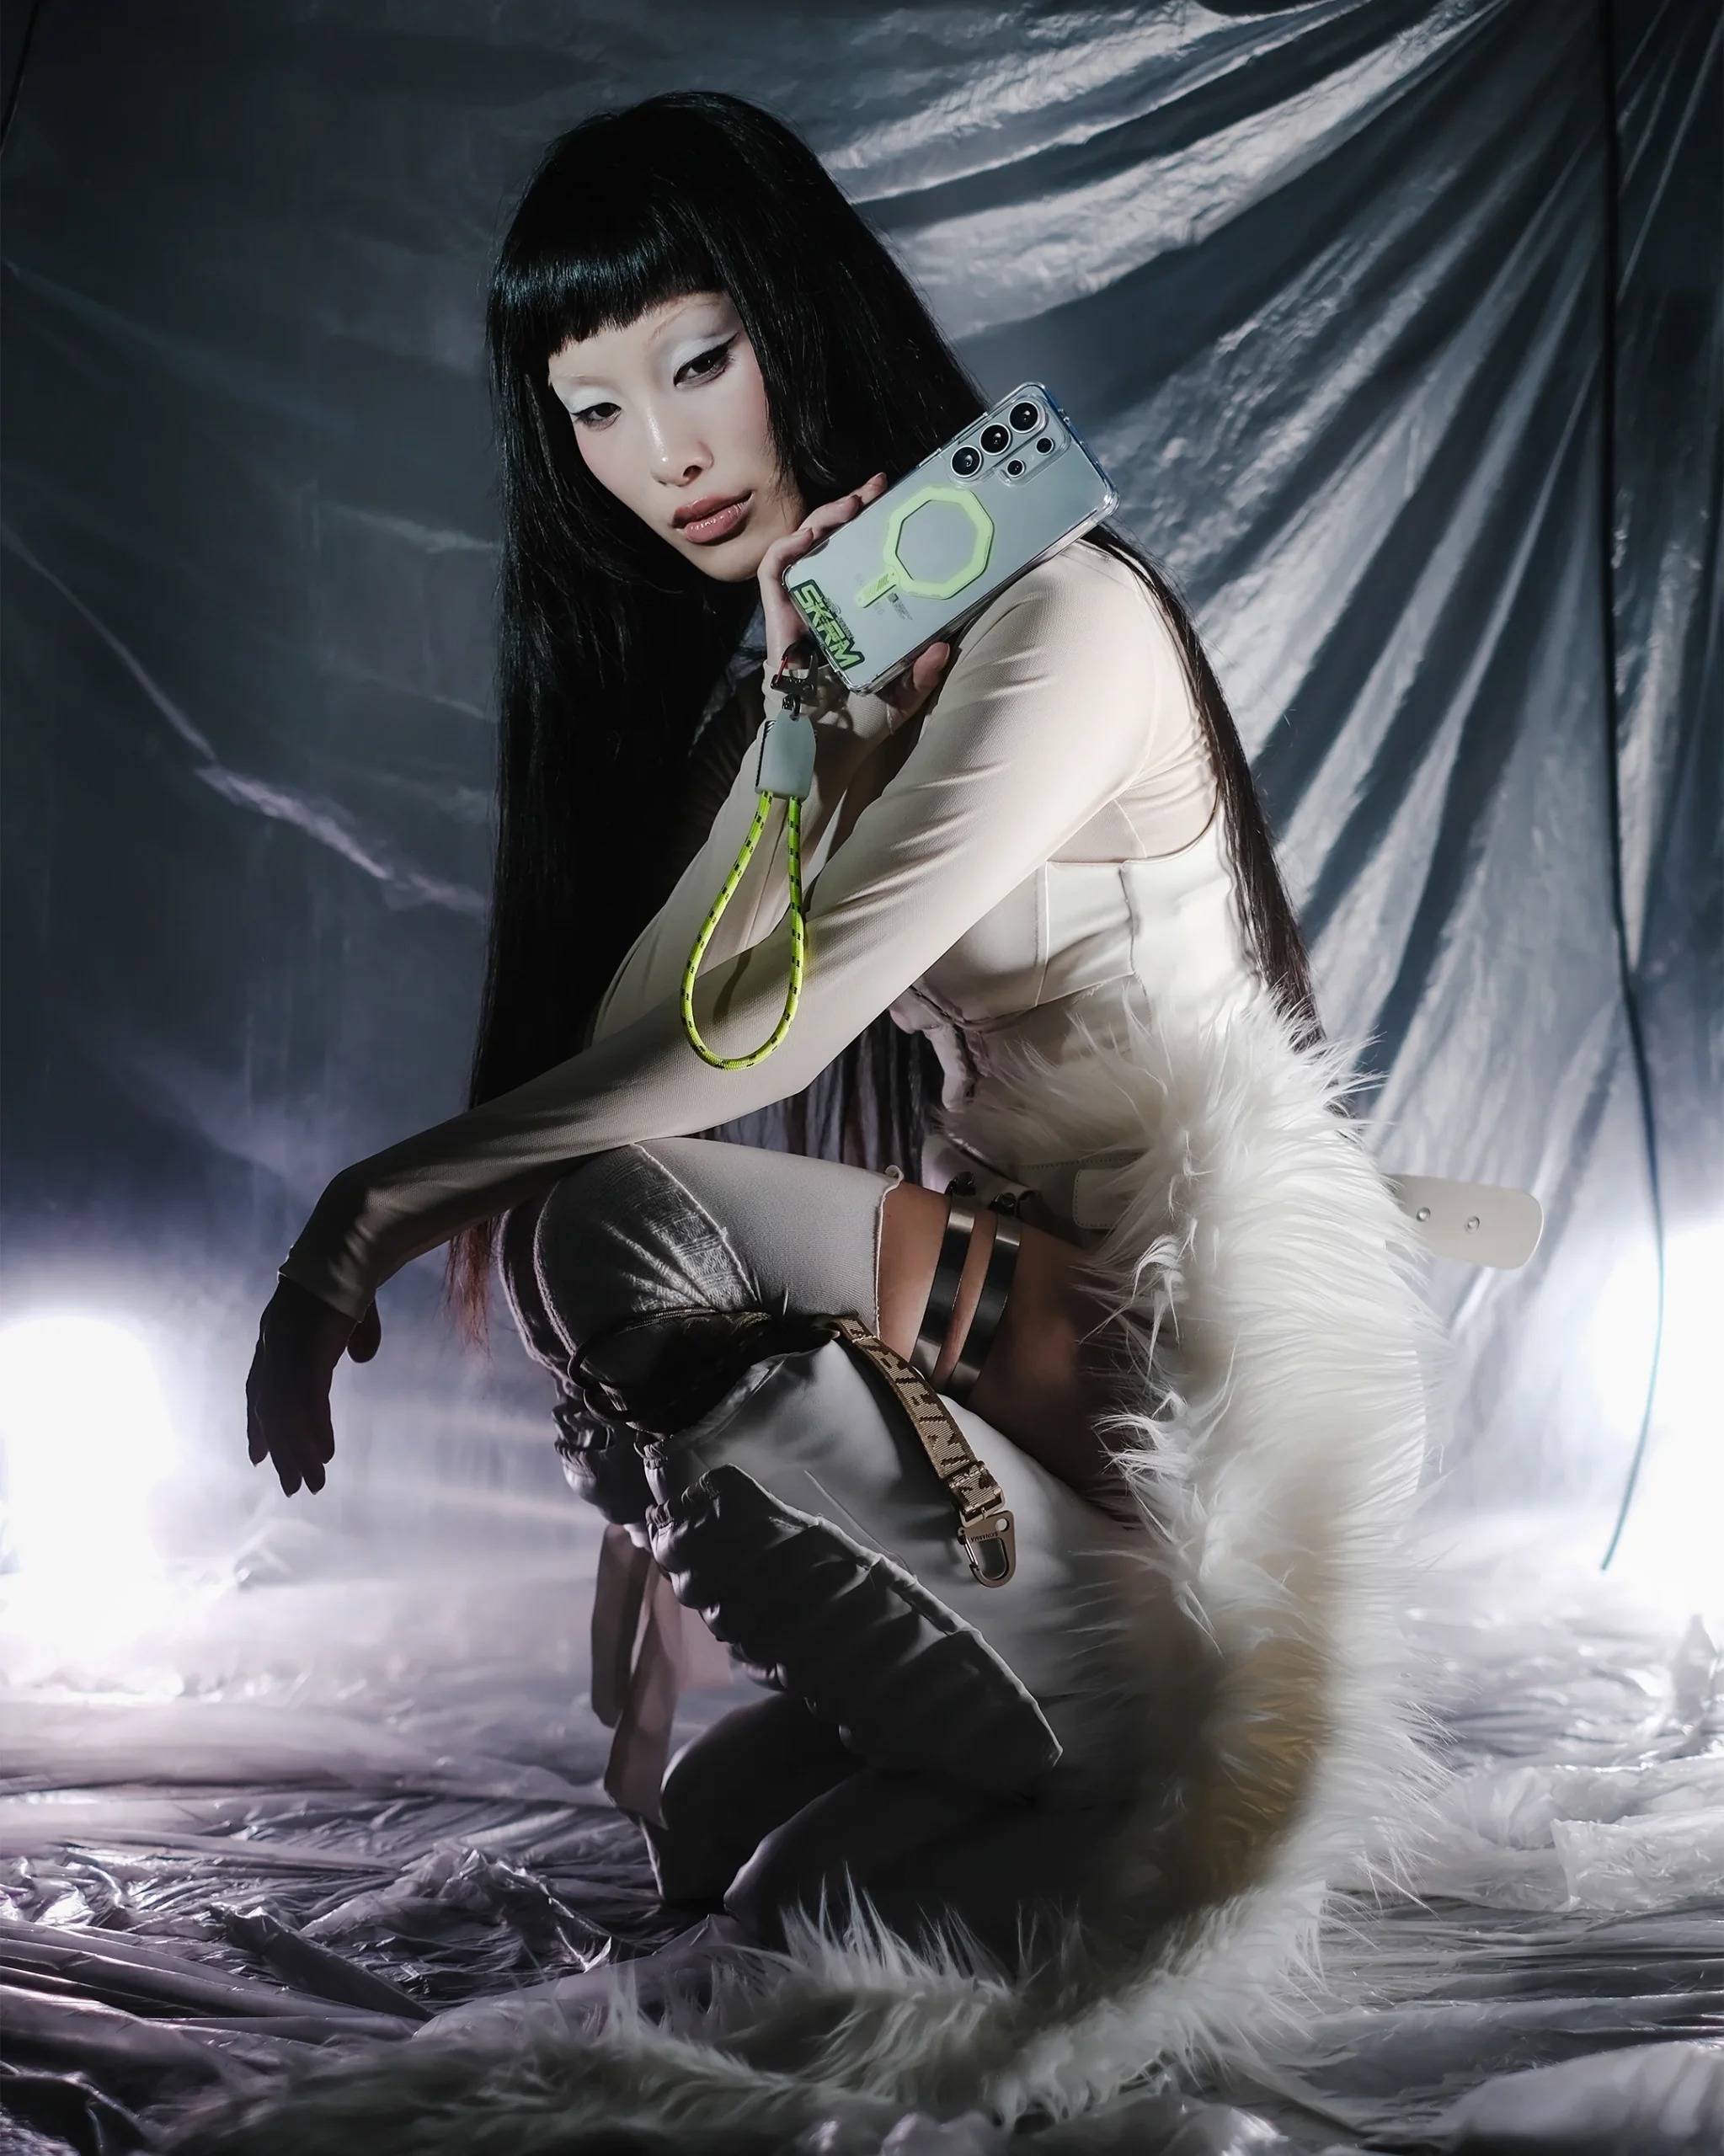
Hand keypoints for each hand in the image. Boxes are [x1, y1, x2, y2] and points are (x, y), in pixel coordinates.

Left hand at [245, 1279, 379, 1496]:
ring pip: (285, 1413)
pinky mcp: (307, 1350)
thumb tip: (361, 1357)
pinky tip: (324, 1454)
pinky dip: (313, 1430)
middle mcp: (274, 1345)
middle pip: (271, 1409)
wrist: (352, 1244)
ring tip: (311, 1482)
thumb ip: (353, 1335)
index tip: (257, 1456)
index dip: (258, 1423)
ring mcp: (287, 1348)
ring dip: (298, 1451)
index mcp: (277, 1335)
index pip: (260, 1388)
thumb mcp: (350, 1309)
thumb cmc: (352, 1271)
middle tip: (290, 1485)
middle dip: (280, 1449)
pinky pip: (306, 1401)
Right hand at [757, 471, 951, 727]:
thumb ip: (923, 673)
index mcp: (851, 612)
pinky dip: (787, 549)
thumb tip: (944, 646)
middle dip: (848, 509)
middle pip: (830, 544)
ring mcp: (798, 609)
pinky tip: (808, 535)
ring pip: (801, 548)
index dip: (871, 527)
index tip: (894, 502)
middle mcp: (824, 604)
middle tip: (874, 489)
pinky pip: (773, 572)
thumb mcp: (904, 693)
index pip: (858, 558)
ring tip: (847, 506)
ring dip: (821, 520)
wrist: (827, 748)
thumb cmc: (861, 723)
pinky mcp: (777, 618)